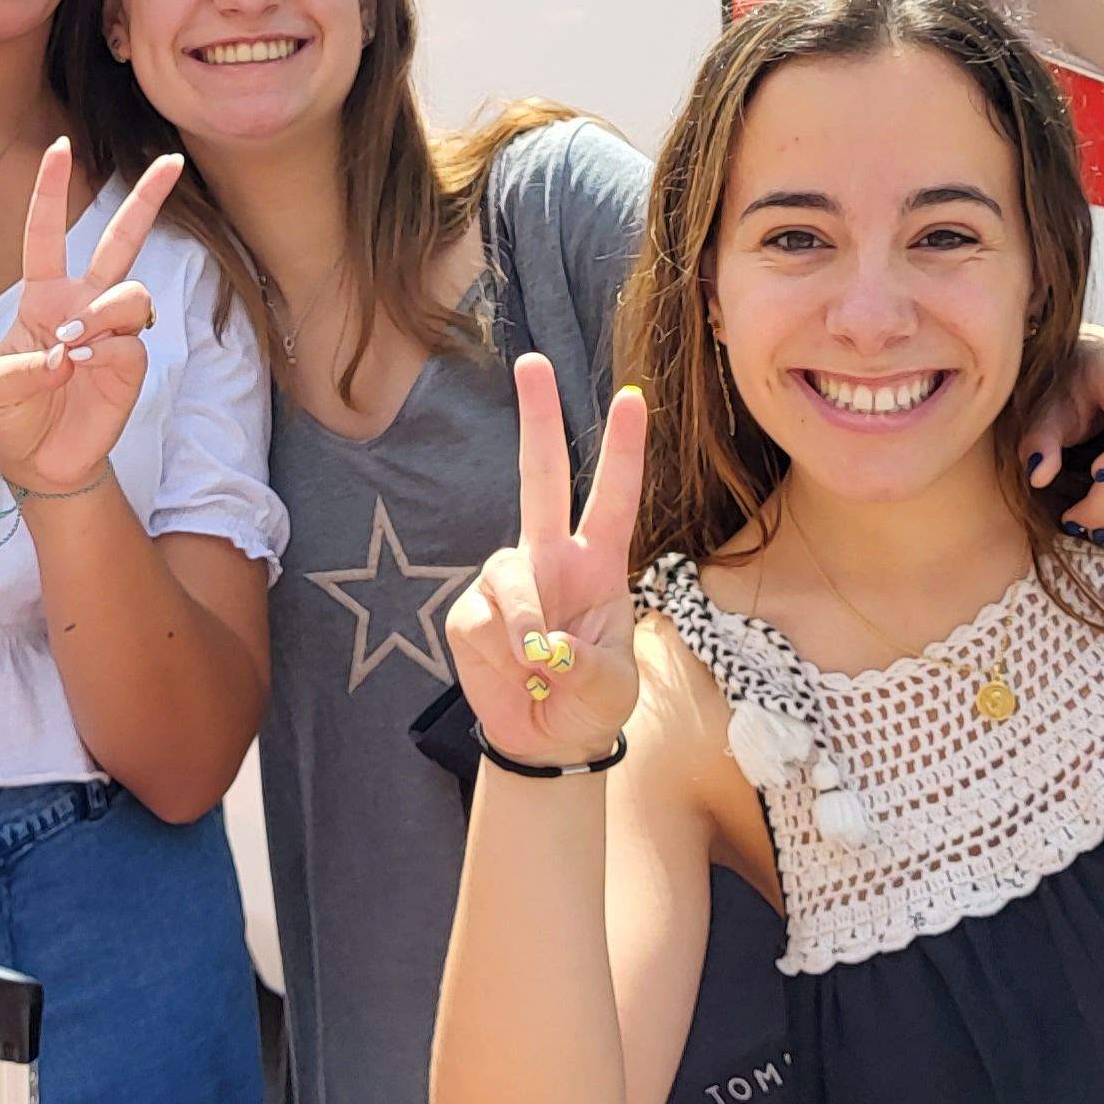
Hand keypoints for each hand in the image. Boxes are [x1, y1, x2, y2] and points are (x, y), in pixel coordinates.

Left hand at [0, 141, 181, 495]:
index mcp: (42, 297)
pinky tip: (80, 370)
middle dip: (147, 200)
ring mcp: (110, 334)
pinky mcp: (129, 366)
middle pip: (121, 242)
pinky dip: (103, 352)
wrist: (39, 463)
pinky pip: (130, 343)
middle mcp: (82, 306)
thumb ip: (24, 365)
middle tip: (171, 162)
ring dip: (101, 312)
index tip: (61, 146)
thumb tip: (68, 354)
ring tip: (72, 343)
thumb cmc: (13, 416)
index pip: (46, 234)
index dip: (51, 190)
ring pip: (130, 294)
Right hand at [444, 356, 647, 768]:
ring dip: (528, 628)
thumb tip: (542, 646)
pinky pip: (482, 621)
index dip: (623, 451)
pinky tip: (513, 676)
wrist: (547, 742)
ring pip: (508, 578)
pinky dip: (501, 655)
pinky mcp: (468, 613)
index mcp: (598, 564)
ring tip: (540, 671)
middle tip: (531, 361)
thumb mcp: (614, 687)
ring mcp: (505, 583)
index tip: (634, 397)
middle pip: (540, 478)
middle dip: (537, 418)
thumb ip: (589, 663)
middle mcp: (549, 559)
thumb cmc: (591, 703)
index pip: (614, 499)